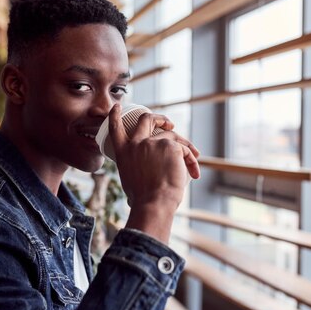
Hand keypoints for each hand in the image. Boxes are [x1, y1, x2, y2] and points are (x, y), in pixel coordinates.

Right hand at [108, 104, 199, 242]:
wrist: (154, 203)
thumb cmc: (143, 200)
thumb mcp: (130, 181)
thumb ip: (135, 170)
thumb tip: (142, 174)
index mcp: (123, 153)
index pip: (115, 127)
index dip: (115, 115)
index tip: (118, 106)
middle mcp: (136, 144)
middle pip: (146, 120)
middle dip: (158, 118)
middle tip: (169, 124)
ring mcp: (153, 142)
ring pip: (172, 137)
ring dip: (185, 147)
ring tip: (194, 158)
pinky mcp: (171, 146)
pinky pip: (184, 149)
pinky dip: (191, 160)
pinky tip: (194, 173)